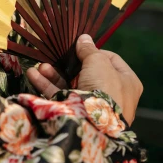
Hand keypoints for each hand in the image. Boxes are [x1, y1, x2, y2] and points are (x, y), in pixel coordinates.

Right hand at [26, 34, 142, 125]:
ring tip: (42, 66)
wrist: (93, 124)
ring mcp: (94, 106)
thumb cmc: (103, 88)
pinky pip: (61, 96)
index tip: (81, 48)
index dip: (96, 52)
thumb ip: (89, 49)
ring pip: (72, 84)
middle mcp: (113, 95)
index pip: (112, 61)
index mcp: (127, 82)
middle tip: (59, 56)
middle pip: (89, 73)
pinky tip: (35, 75)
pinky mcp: (77, 114)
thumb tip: (84, 39)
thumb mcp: (98, 62)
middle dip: (70, 64)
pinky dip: (48, 85)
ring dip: (55, 74)